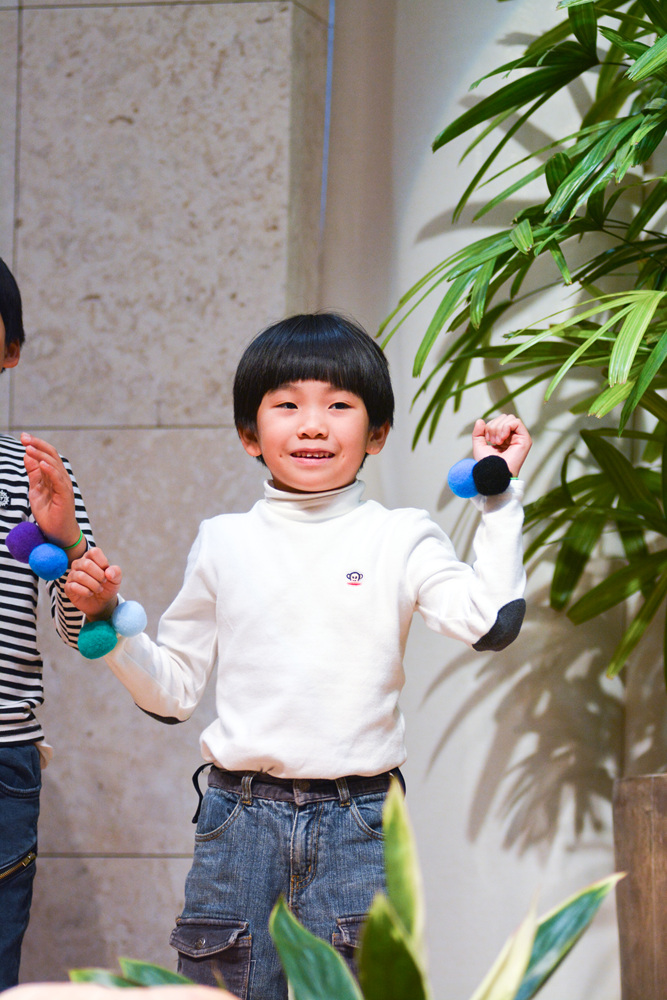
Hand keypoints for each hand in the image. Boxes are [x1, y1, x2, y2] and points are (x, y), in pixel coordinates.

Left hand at [22, 433, 85, 558]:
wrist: (57, 533)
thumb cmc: (49, 513)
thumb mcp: (36, 489)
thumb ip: (33, 473)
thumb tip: (26, 455)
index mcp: (54, 475)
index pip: (47, 455)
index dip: (36, 445)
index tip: (23, 437)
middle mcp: (61, 478)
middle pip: (51, 455)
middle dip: (37, 445)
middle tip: (24, 438)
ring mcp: (64, 486)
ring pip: (54, 465)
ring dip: (41, 455)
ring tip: (28, 448)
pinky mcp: (65, 495)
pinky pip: (58, 480)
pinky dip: (51, 471)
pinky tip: (42, 464)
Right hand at [65, 546, 121, 620]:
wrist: (102, 602)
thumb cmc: (107, 586)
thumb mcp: (116, 579)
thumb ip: (116, 572)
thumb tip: (108, 572)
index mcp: (90, 557)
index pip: (94, 552)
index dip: (103, 563)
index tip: (107, 573)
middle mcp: (79, 563)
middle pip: (86, 564)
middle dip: (99, 575)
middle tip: (103, 582)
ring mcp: (72, 575)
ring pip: (80, 576)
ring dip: (94, 585)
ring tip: (99, 589)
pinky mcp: (68, 587)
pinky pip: (73, 587)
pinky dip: (85, 592)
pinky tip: (90, 593)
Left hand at [472, 414, 531, 477]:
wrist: (493, 473)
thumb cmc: (487, 464)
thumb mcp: (479, 446)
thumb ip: (478, 433)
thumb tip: (480, 420)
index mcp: (504, 438)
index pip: (499, 420)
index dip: (490, 425)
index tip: (488, 439)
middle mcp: (513, 437)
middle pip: (504, 417)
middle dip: (494, 426)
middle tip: (493, 441)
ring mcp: (520, 438)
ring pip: (509, 418)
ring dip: (499, 428)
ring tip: (497, 442)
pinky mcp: (525, 439)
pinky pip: (516, 422)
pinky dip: (506, 427)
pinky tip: (502, 439)